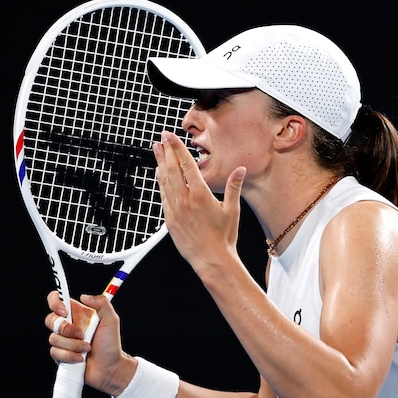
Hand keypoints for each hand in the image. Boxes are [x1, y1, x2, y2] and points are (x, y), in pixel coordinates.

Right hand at [45, 291, 135, 396]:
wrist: (110, 368)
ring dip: (72, 345)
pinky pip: (55, 352)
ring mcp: (63, 341)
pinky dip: (69, 356)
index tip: (64, 312)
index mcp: (77, 313)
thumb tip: (84, 296)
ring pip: (53, 338)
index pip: (57, 299)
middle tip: (81, 335)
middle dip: (65, 329)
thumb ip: (102, 303)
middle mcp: (68, 325)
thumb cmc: (111, 345)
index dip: (55, 302)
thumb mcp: (111, 321)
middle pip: (50, 320)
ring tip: (87, 349)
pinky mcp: (60, 355)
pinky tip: (80, 358)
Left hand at [152, 131, 246, 273]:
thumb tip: (240, 170)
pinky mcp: (170, 220)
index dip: (177, 148)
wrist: (212, 260)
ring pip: (164, 181)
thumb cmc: (224, 237)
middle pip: (172, 169)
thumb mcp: (232, 209)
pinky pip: (163, 196)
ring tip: (156, 150)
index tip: (170, 137)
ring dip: (160, 164)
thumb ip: (234, 187)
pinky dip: (160, 182)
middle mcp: (185, 200)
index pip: (186, 165)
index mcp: (200, 195)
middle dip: (166, 151)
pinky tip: (159, 174)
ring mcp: (175, 210)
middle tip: (161, 138)